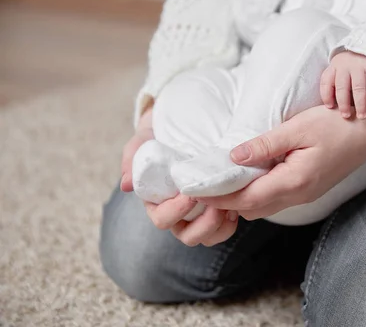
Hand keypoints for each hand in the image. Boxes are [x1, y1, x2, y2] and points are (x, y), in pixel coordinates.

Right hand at [121, 107, 238, 246]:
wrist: (183, 128)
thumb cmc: (159, 137)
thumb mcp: (143, 141)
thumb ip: (132, 158)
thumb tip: (125, 185)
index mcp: (157, 203)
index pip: (162, 219)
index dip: (176, 212)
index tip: (191, 194)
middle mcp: (178, 215)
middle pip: (188, 236)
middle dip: (204, 225)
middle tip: (217, 204)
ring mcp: (198, 215)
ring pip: (208, 237)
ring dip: (220, 226)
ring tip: (230, 206)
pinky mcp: (218, 209)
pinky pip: (225, 229)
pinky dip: (232, 222)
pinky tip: (238, 204)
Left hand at [198, 105, 365, 220]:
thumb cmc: (337, 124)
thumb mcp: (298, 128)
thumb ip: (264, 145)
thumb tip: (233, 157)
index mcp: (294, 181)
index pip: (246, 198)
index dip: (219, 196)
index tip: (197, 189)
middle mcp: (298, 195)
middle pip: (251, 208)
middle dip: (225, 202)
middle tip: (203, 186)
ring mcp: (304, 195)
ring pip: (262, 207)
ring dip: (240, 199)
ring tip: (221, 181)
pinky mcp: (308, 189)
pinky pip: (274, 200)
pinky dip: (256, 195)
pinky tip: (248, 178)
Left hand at [320, 51, 365, 119]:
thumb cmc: (354, 65)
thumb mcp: (341, 69)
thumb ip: (336, 83)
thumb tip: (332, 107)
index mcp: (334, 67)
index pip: (326, 82)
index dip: (326, 96)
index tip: (330, 108)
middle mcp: (345, 65)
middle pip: (342, 87)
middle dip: (344, 104)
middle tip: (346, 116)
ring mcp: (359, 65)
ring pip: (358, 88)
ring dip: (360, 104)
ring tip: (361, 116)